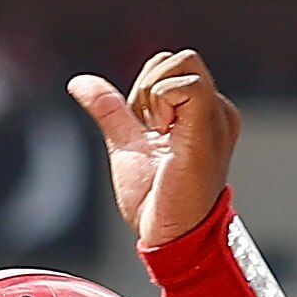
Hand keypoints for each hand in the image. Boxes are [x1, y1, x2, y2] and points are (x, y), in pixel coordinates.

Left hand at [72, 49, 236, 248]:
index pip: (171, 67)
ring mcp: (217, 119)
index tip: (144, 130)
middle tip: (148, 131)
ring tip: (158, 136)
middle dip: (148, 87)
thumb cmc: (156, 201)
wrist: (169, 237)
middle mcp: (217, 112)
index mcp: (204, 114)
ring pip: (183, 63)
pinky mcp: (207, 130)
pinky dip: (161, 102)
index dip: (145, 89)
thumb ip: (109, 110)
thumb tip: (79, 82)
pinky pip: (187, 85)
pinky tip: (163, 136)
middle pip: (177, 59)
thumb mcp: (127, 144)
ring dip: (154, 95)